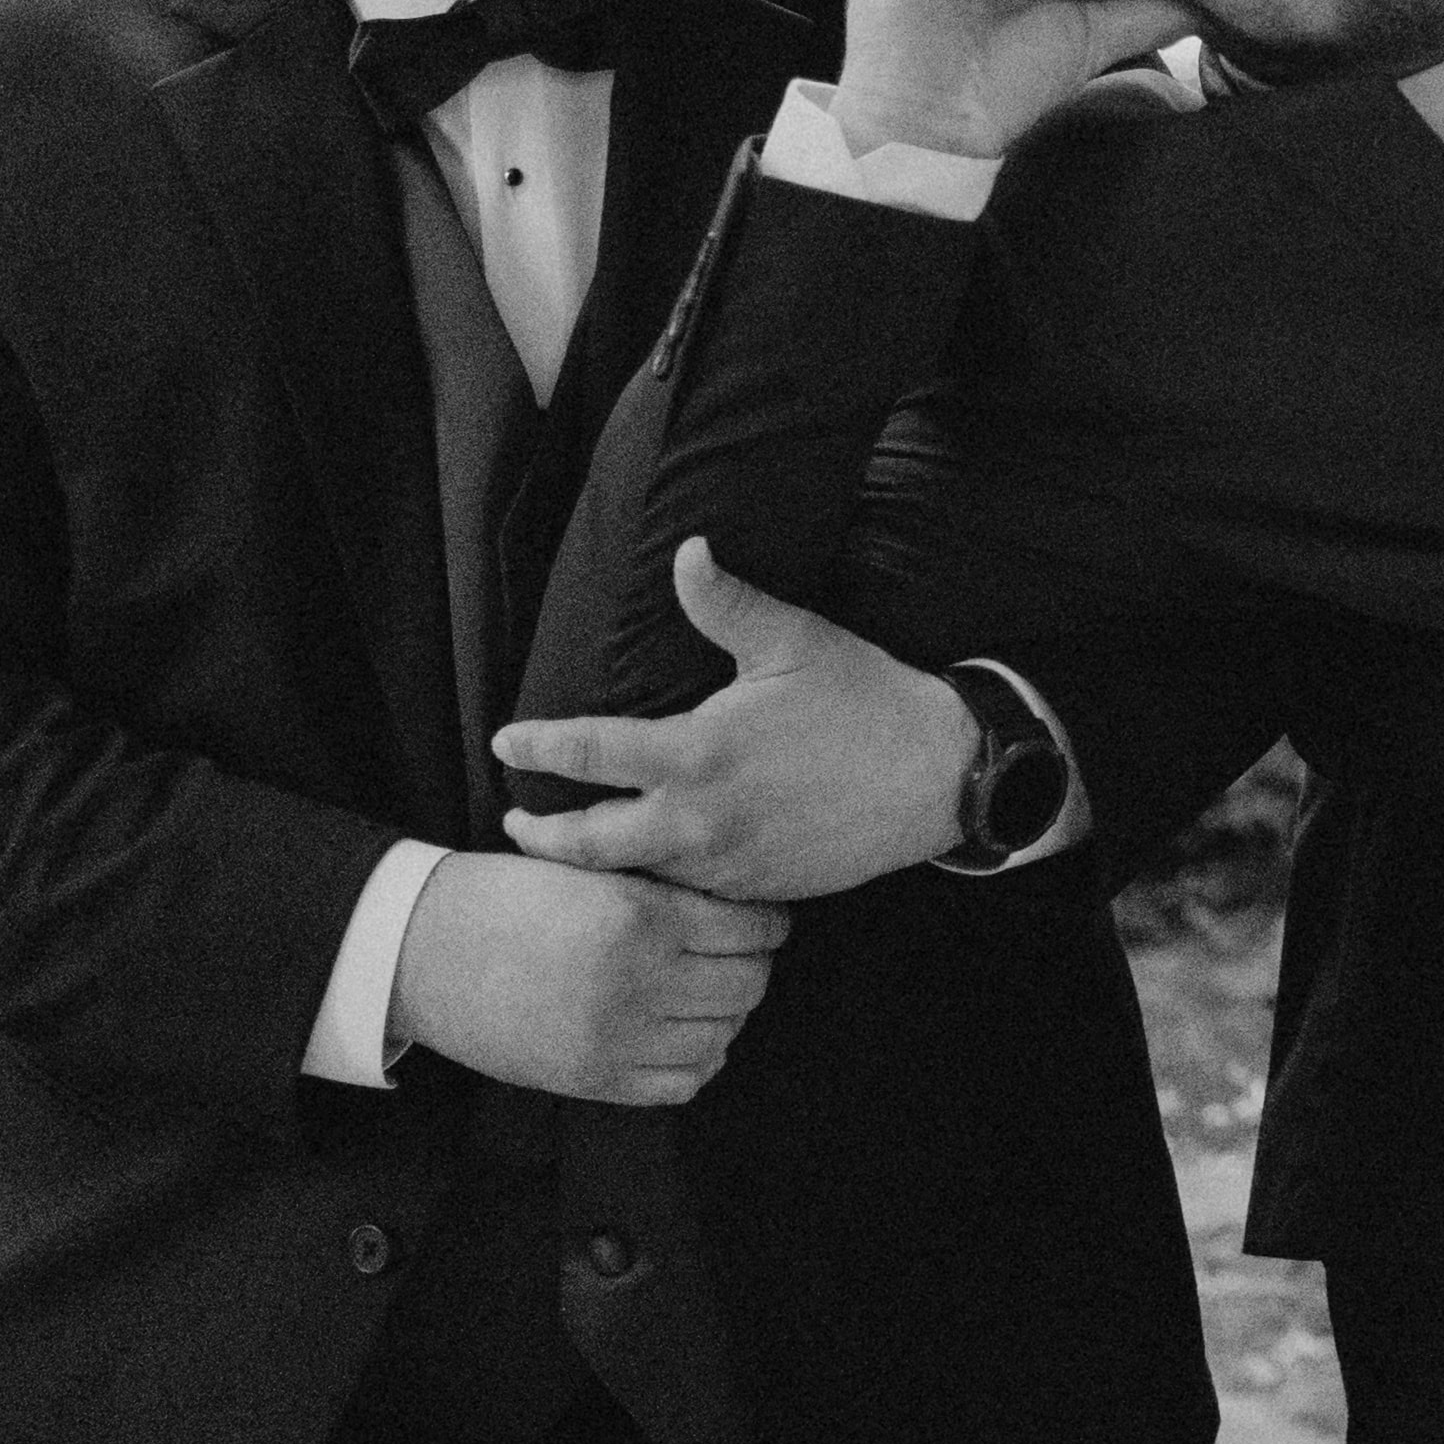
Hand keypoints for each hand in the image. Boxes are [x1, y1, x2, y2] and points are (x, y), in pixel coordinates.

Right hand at [381, 853, 788, 1106]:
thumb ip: (661, 887)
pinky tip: (678, 1033)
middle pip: (747, 985)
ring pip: (722, 1035)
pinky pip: (683, 1082)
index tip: (763, 920)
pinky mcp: (594, 1079)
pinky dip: (696, 1060)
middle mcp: (636, 980)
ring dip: (725, 1013)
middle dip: (752, 967)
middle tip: (737, 955)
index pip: (752, 929)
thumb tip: (741, 906)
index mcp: (639, 915)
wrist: (424, 950)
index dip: (768, 924)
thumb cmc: (506, 897)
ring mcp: (617, 1037)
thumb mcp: (589, 869)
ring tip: (706, 993)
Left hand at [497, 541, 982, 898]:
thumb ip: (726, 603)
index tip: (507, 741)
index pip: (589, 754)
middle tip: (517, 825)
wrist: (936, 775)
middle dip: (543, 836)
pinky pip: (688, 892)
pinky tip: (650, 870)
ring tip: (573, 850)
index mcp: (697, 753)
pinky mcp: (756, 888)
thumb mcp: (793, 641)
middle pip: (590, 844)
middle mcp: (700, 818)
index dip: (538, 747)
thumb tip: (685, 551)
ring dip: (598, 864)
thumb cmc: (863, 700)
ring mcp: (727, 862)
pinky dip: (657, 882)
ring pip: (636, 876)